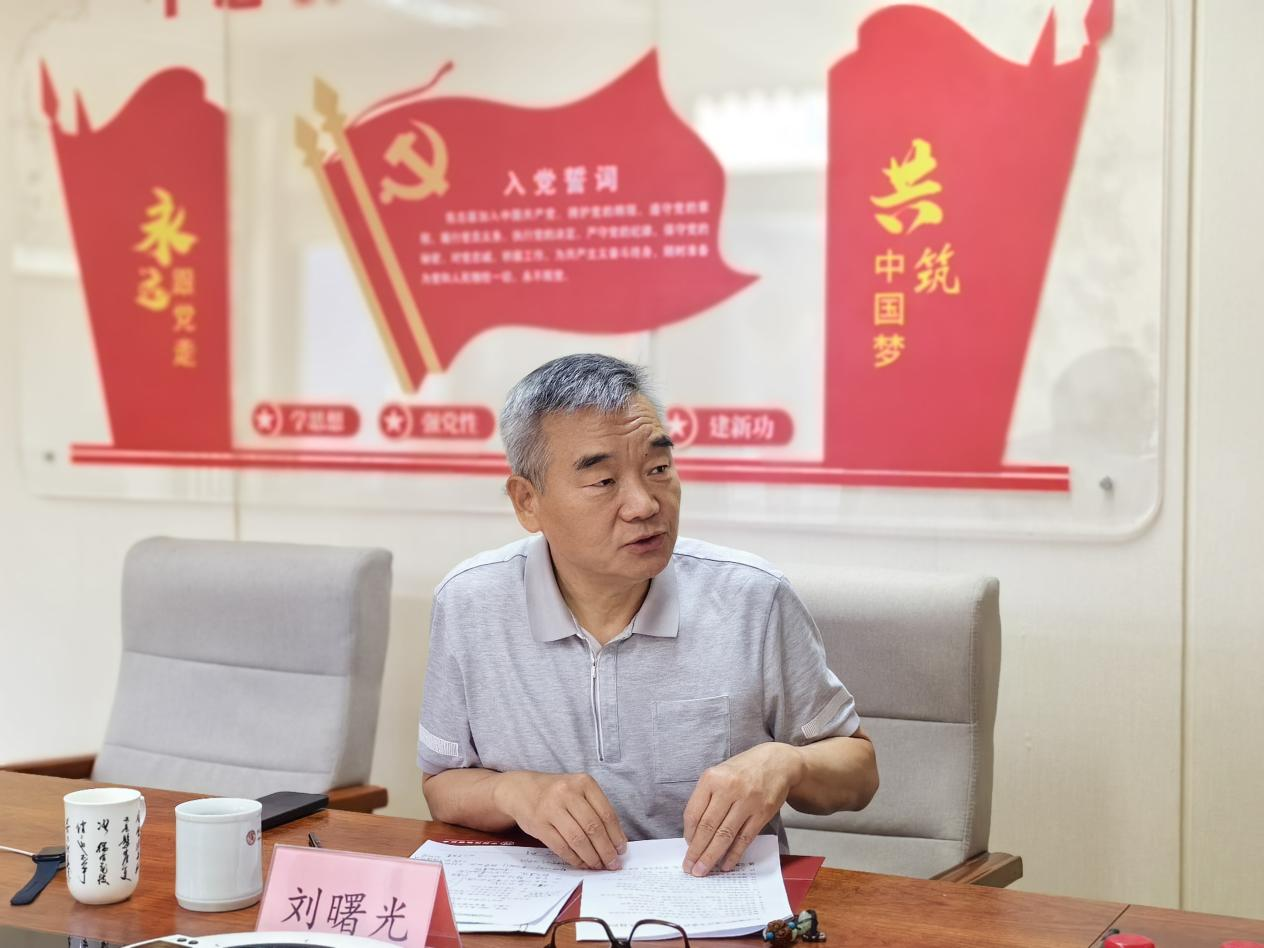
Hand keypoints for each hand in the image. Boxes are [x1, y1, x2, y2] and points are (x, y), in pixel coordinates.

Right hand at [495, 772, 626, 869]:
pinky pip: (561, 847)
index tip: (622, 850)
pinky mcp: (539, 825)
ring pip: (578, 839)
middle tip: (613, 863)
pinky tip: (582, 863)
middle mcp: (568, 793)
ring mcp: (551, 808)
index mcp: (584, 782)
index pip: (606, 813)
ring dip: (591, 857)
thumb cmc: (556, 793)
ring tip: (599, 866)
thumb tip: (615, 841)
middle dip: (606, 850)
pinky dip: (574, 858)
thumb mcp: (578, 790)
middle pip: (593, 828)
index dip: (616, 835)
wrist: (521, 790)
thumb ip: (595, 809)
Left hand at [682, 742, 802, 876]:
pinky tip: (725, 864)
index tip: (686, 847)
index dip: (688, 834)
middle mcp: (729, 789)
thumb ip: (706, 797)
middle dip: (696, 851)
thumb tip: (694, 831)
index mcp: (712, 778)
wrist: (777, 762)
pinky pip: (744, 838)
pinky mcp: (762, 813)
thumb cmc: (742, 770)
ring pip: (725, 835)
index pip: (694, 812)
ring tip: (702, 871)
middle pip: (708, 827)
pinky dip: (734, 854)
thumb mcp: (719, 773)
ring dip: (711, 856)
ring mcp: (747, 802)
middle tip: (690, 868)